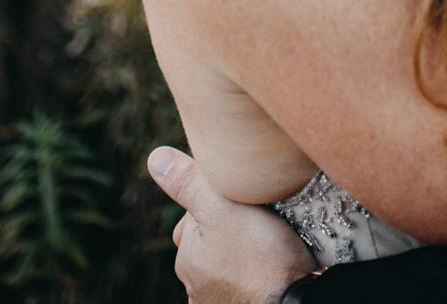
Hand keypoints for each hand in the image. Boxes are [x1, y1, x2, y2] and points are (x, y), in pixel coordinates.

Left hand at [147, 146, 313, 303]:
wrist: (291, 303)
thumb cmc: (261, 256)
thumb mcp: (222, 209)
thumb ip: (188, 183)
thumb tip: (155, 158)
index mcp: (185, 255)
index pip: (196, 210)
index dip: (221, 196)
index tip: (245, 197)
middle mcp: (193, 282)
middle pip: (208, 235)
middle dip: (226, 223)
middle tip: (257, 217)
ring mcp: (213, 299)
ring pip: (224, 258)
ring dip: (237, 248)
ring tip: (265, 241)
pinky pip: (237, 281)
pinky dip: (246, 272)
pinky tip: (262, 266)